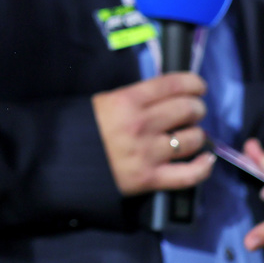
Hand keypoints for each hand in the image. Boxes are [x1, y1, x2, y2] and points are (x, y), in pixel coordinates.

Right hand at [91, 72, 214, 196]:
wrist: (56, 162)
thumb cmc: (79, 129)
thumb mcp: (103, 101)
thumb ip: (133, 99)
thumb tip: (164, 98)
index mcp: (127, 100)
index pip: (173, 85)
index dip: (193, 83)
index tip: (198, 87)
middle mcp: (142, 124)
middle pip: (188, 110)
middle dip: (196, 109)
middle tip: (192, 112)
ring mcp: (148, 153)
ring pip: (193, 139)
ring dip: (197, 134)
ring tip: (191, 135)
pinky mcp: (149, 179)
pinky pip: (189, 174)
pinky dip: (203, 167)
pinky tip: (207, 159)